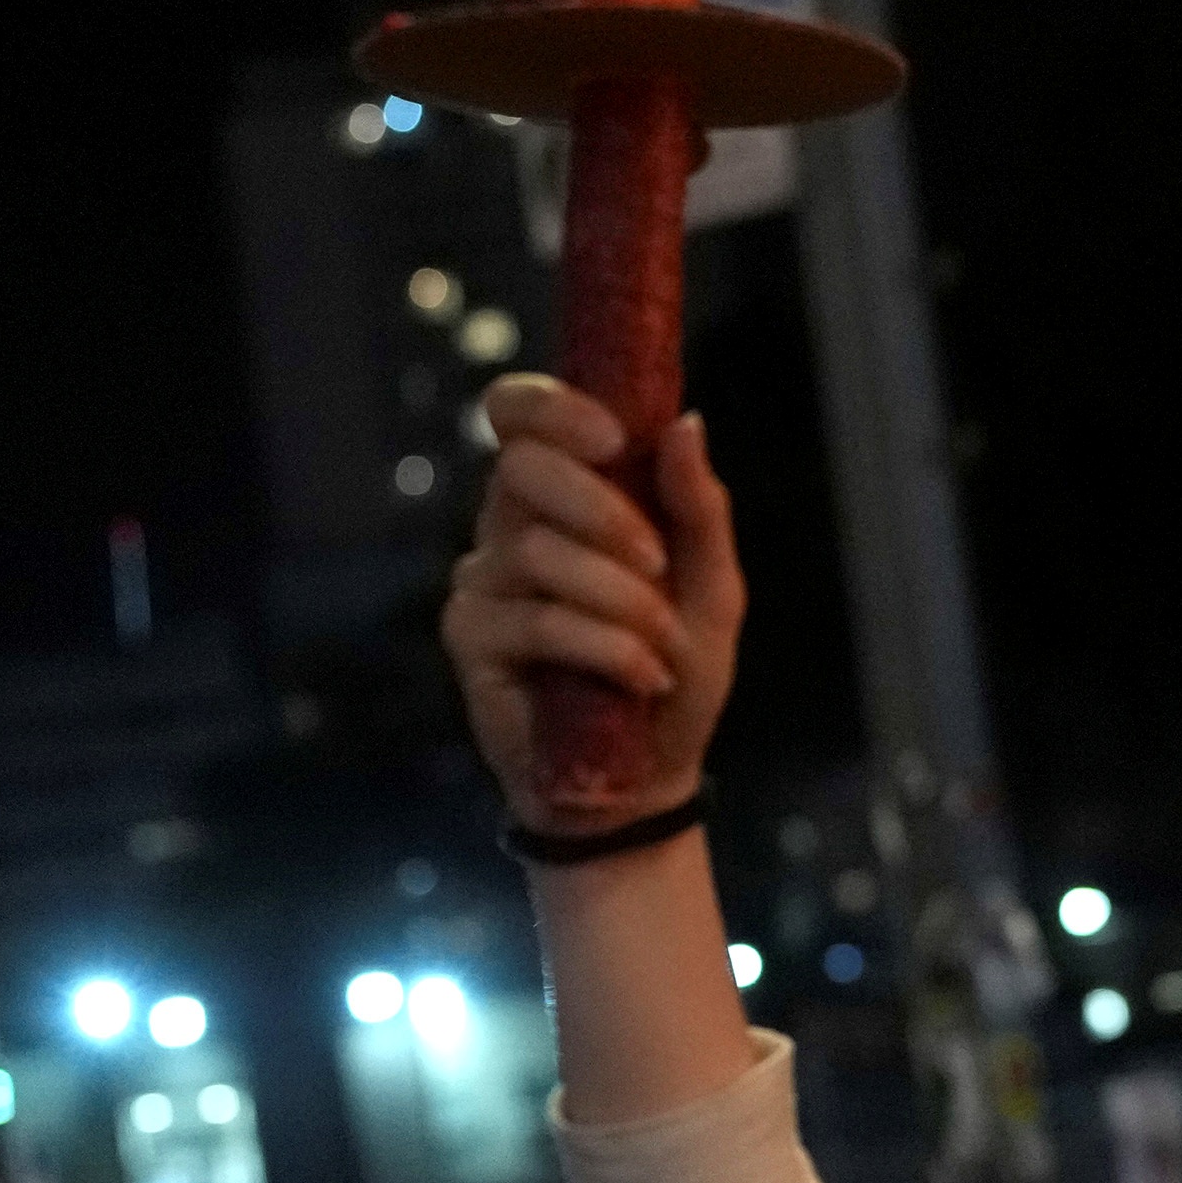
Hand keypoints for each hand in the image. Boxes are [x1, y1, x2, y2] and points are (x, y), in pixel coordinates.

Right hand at [441, 378, 743, 833]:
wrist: (648, 774)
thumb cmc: (677, 670)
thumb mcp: (712, 586)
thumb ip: (699, 507)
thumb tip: (685, 422)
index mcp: (564, 497)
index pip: (518, 416)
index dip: (551, 408)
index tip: (613, 437)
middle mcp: (510, 527)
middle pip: (522, 470)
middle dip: (602, 510)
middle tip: (655, 563)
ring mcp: (482, 582)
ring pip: (538, 551)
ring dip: (621, 601)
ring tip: (663, 648)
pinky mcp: (470, 639)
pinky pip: (536, 619)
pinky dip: (605, 647)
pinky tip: (642, 677)